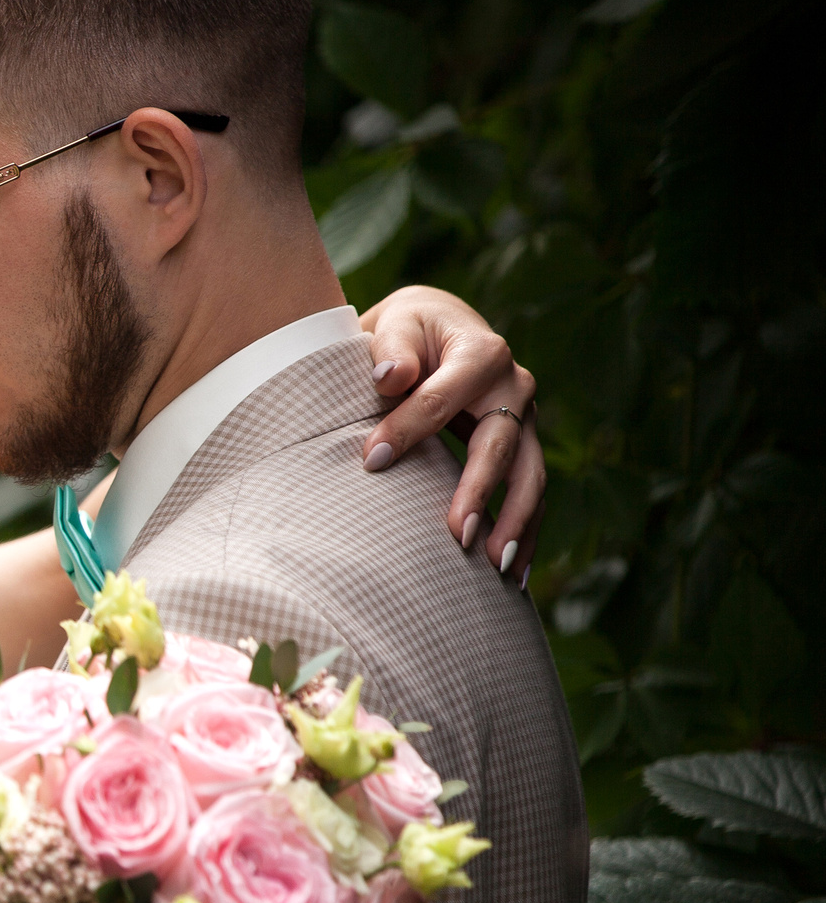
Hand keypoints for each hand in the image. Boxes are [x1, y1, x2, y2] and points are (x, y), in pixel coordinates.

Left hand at [356, 286, 541, 582]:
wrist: (437, 329)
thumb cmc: (405, 332)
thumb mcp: (394, 325)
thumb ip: (390, 350)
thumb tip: (390, 378)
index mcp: (481, 353)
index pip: (442, 398)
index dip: (407, 429)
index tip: (371, 461)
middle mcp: (514, 386)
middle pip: (502, 444)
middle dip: (481, 491)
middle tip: (456, 536)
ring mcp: (525, 420)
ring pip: (531, 476)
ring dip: (517, 523)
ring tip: (497, 567)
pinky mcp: (524, 447)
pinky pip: (532, 493)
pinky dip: (527, 532)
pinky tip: (515, 577)